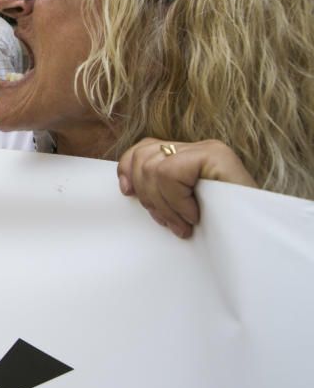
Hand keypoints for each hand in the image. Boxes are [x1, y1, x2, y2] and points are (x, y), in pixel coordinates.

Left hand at [117, 138, 257, 238]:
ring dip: (165, 205)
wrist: (258, 240)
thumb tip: (127, 189)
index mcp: (186, 156)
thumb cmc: (220, 228)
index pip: (143, 149)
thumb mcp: (180, 208)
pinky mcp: (215, 155)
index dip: (128, 169)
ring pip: (152, 168)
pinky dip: (177, 200)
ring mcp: (206, 149)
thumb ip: (160, 192)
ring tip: (184, 224)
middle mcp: (196, 147)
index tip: (128, 193)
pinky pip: (170, 173)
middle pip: (142, 158)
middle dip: (147, 196)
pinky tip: (194, 215)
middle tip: (169, 223)